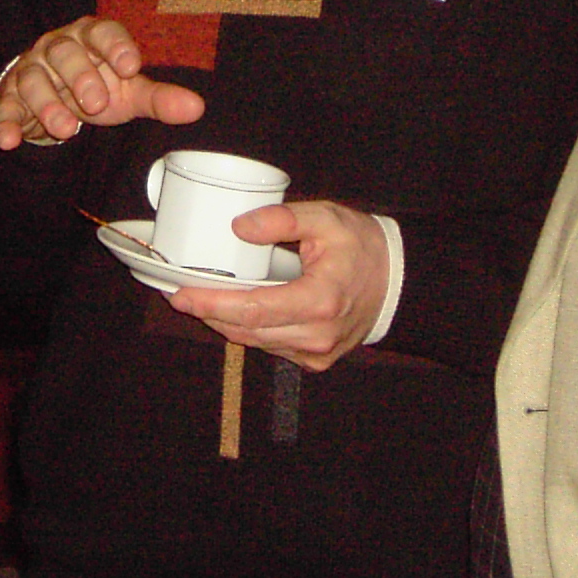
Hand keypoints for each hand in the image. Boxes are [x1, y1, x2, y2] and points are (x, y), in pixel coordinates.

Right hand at [0, 16, 205, 149]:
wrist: (54, 98)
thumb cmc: (98, 86)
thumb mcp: (128, 92)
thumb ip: (159, 98)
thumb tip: (197, 108)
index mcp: (91, 38)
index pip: (102, 31)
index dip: (116, 46)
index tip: (131, 66)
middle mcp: (58, 47)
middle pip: (64, 52)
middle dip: (80, 76)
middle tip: (97, 104)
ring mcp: (32, 70)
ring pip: (33, 78)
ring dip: (47, 103)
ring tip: (66, 129)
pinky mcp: (11, 96)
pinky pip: (6, 106)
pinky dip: (5, 122)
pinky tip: (8, 139)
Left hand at [168, 201, 387, 371]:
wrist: (398, 282)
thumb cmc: (363, 248)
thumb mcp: (327, 218)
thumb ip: (283, 219)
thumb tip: (240, 228)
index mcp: (320, 301)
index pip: (254, 309)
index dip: (213, 303)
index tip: (183, 295)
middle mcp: (317, 335)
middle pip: (247, 331)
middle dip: (210, 313)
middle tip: (179, 296)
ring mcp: (316, 352)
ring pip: (256, 342)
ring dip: (226, 322)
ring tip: (200, 300)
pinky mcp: (316, 359)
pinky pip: (271, 346)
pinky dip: (250, 329)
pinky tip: (235, 309)